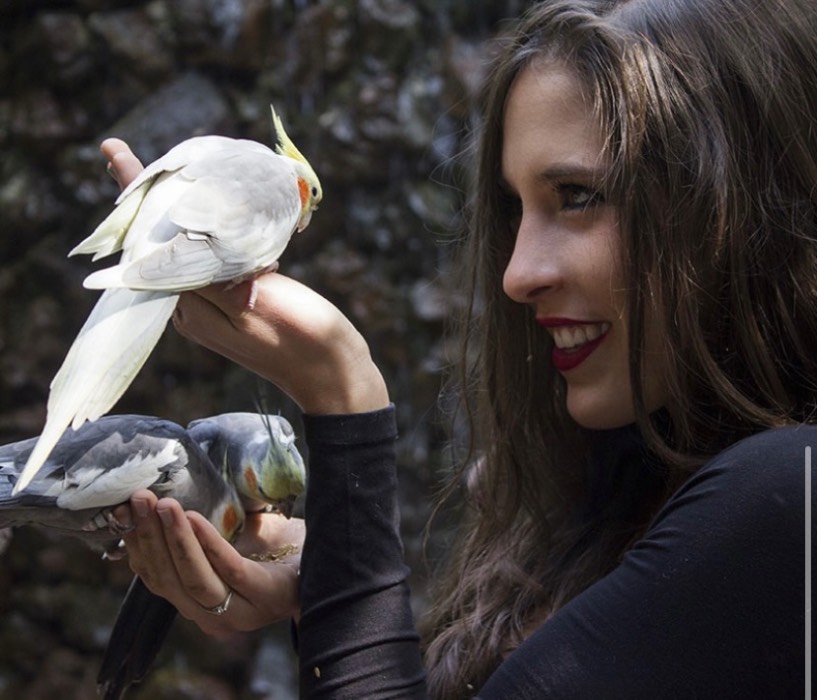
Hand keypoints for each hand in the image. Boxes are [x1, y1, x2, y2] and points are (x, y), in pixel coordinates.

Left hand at [102, 140, 388, 414]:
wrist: (334, 373)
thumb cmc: (302, 340)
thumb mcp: (254, 306)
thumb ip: (210, 277)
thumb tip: (165, 247)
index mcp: (191, 310)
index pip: (149, 249)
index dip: (137, 201)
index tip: (114, 154)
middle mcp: (193, 309)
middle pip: (161, 248)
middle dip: (152, 202)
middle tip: (123, 154)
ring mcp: (215, 307)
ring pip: (187, 253)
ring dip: (181, 215)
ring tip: (173, 173)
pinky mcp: (238, 302)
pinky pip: (213, 262)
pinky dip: (212, 233)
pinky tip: (221, 214)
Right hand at [116, 491, 303, 635]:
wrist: (329, 561)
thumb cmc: (277, 548)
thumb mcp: (231, 537)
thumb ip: (200, 530)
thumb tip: (165, 494)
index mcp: (198, 601)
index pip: (155, 576)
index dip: (136, 544)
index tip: (123, 511)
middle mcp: (212, 615)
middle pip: (168, 578)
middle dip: (150, 535)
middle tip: (139, 498)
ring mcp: (238, 610)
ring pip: (193, 577)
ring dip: (174, 539)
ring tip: (164, 505)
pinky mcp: (263, 595)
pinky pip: (228, 569)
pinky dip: (208, 543)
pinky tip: (194, 517)